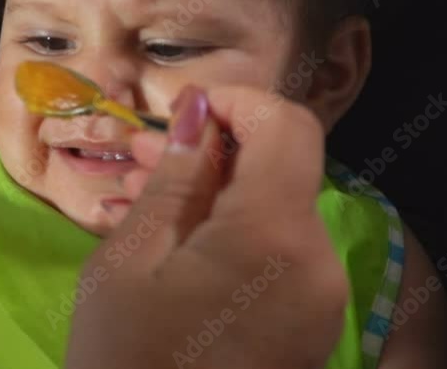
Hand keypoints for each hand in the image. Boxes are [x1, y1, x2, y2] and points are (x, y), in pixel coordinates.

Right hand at [65, 85, 348, 368]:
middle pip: (280, 170)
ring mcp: (321, 300)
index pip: (288, 127)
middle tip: (139, 155)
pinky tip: (172, 243)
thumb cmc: (126, 357)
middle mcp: (318, 261)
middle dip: (214, 151)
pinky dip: (232, 235)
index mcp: (276, 234)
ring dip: (216, 193)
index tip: (183, 113)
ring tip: (140, 197)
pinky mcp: (309, 328)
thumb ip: (176, 176)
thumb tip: (199, 109)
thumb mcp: (131, 259)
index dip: (239, 103)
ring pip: (276, 212)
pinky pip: (277, 257)